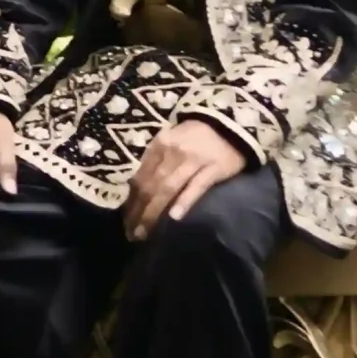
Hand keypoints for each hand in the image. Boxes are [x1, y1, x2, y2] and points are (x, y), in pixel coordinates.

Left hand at [126, 118, 247, 240]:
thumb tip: (135, 188)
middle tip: (132, 234)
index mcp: (159, 145)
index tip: (126, 221)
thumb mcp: (170, 142)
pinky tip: (175, 217)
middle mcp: (172, 152)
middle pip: (151, 186)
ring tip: (146, 232)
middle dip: (139, 212)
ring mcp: (194, 160)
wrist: (230, 123)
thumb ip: (155, 161)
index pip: (140, 177)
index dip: (131, 201)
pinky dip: (184, 201)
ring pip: (168, 188)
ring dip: (154, 212)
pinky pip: (197, 186)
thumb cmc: (196, 135)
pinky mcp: (215, 168)